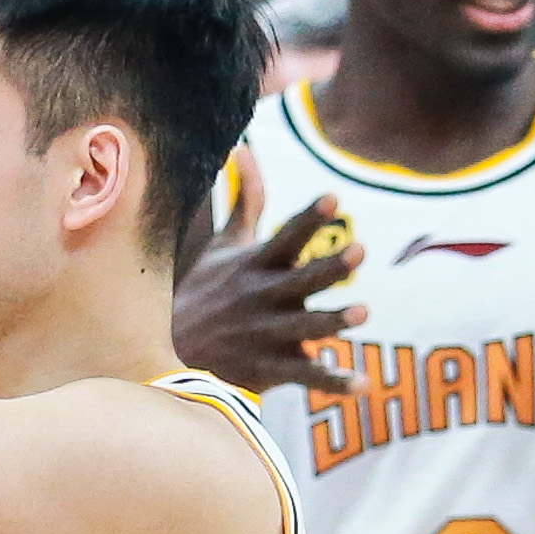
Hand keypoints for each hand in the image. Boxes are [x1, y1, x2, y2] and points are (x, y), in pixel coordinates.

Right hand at [169, 196, 368, 394]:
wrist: (170, 356)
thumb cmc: (207, 293)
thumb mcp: (225, 246)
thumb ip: (248, 201)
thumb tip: (245, 149)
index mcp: (256, 267)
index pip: (286, 238)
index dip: (309, 218)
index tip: (333, 197)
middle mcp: (262, 298)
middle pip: (299, 281)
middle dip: (328, 266)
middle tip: (359, 249)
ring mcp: (266, 335)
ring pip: (304, 328)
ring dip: (332, 321)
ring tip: (364, 313)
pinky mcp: (269, 369)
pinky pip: (304, 376)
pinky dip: (331, 382)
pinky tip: (361, 384)